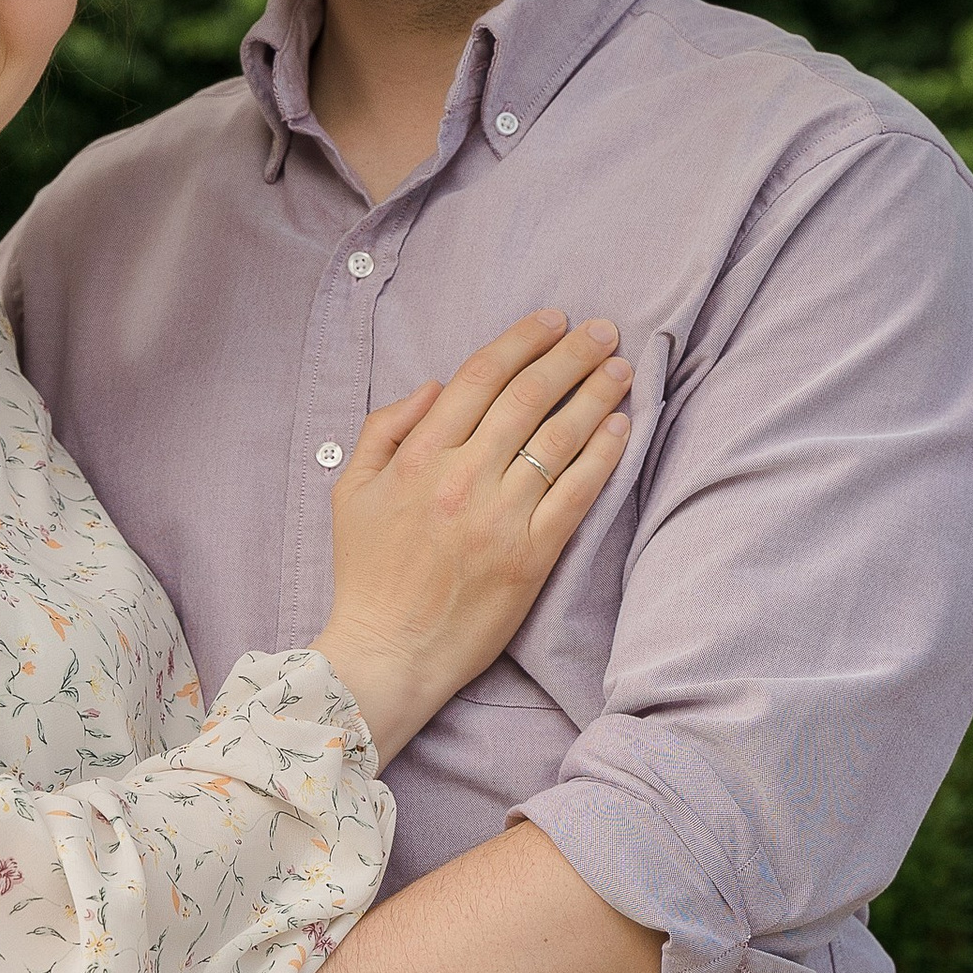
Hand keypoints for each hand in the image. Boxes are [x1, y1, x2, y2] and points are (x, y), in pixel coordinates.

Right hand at [315, 310, 631, 759]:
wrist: (388, 652)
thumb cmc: (366, 574)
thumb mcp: (352, 491)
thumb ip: (385, 430)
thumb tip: (434, 388)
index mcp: (419, 459)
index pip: (479, 379)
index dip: (520, 342)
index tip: (551, 320)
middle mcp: (462, 480)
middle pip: (527, 398)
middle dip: (570, 356)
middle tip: (603, 331)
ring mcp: (501, 518)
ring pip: (558, 439)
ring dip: (595, 396)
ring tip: (621, 370)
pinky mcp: (531, 556)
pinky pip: (576, 494)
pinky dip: (602, 456)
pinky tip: (621, 428)